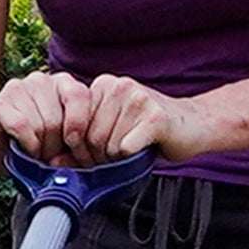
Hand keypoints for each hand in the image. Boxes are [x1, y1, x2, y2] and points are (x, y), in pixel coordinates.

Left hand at [0, 68, 196, 167]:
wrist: (195, 124)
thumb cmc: (149, 131)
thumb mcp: (111, 130)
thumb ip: (82, 143)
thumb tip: (53, 163)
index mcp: (102, 86)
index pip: (74, 125)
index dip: (82, 148)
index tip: (96, 154)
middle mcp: (117, 87)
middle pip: (90, 137)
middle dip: (100, 156)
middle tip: (118, 155)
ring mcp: (137, 98)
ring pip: (108, 145)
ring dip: (118, 158)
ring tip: (133, 149)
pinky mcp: (155, 116)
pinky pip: (127, 149)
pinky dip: (134, 157)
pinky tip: (145, 146)